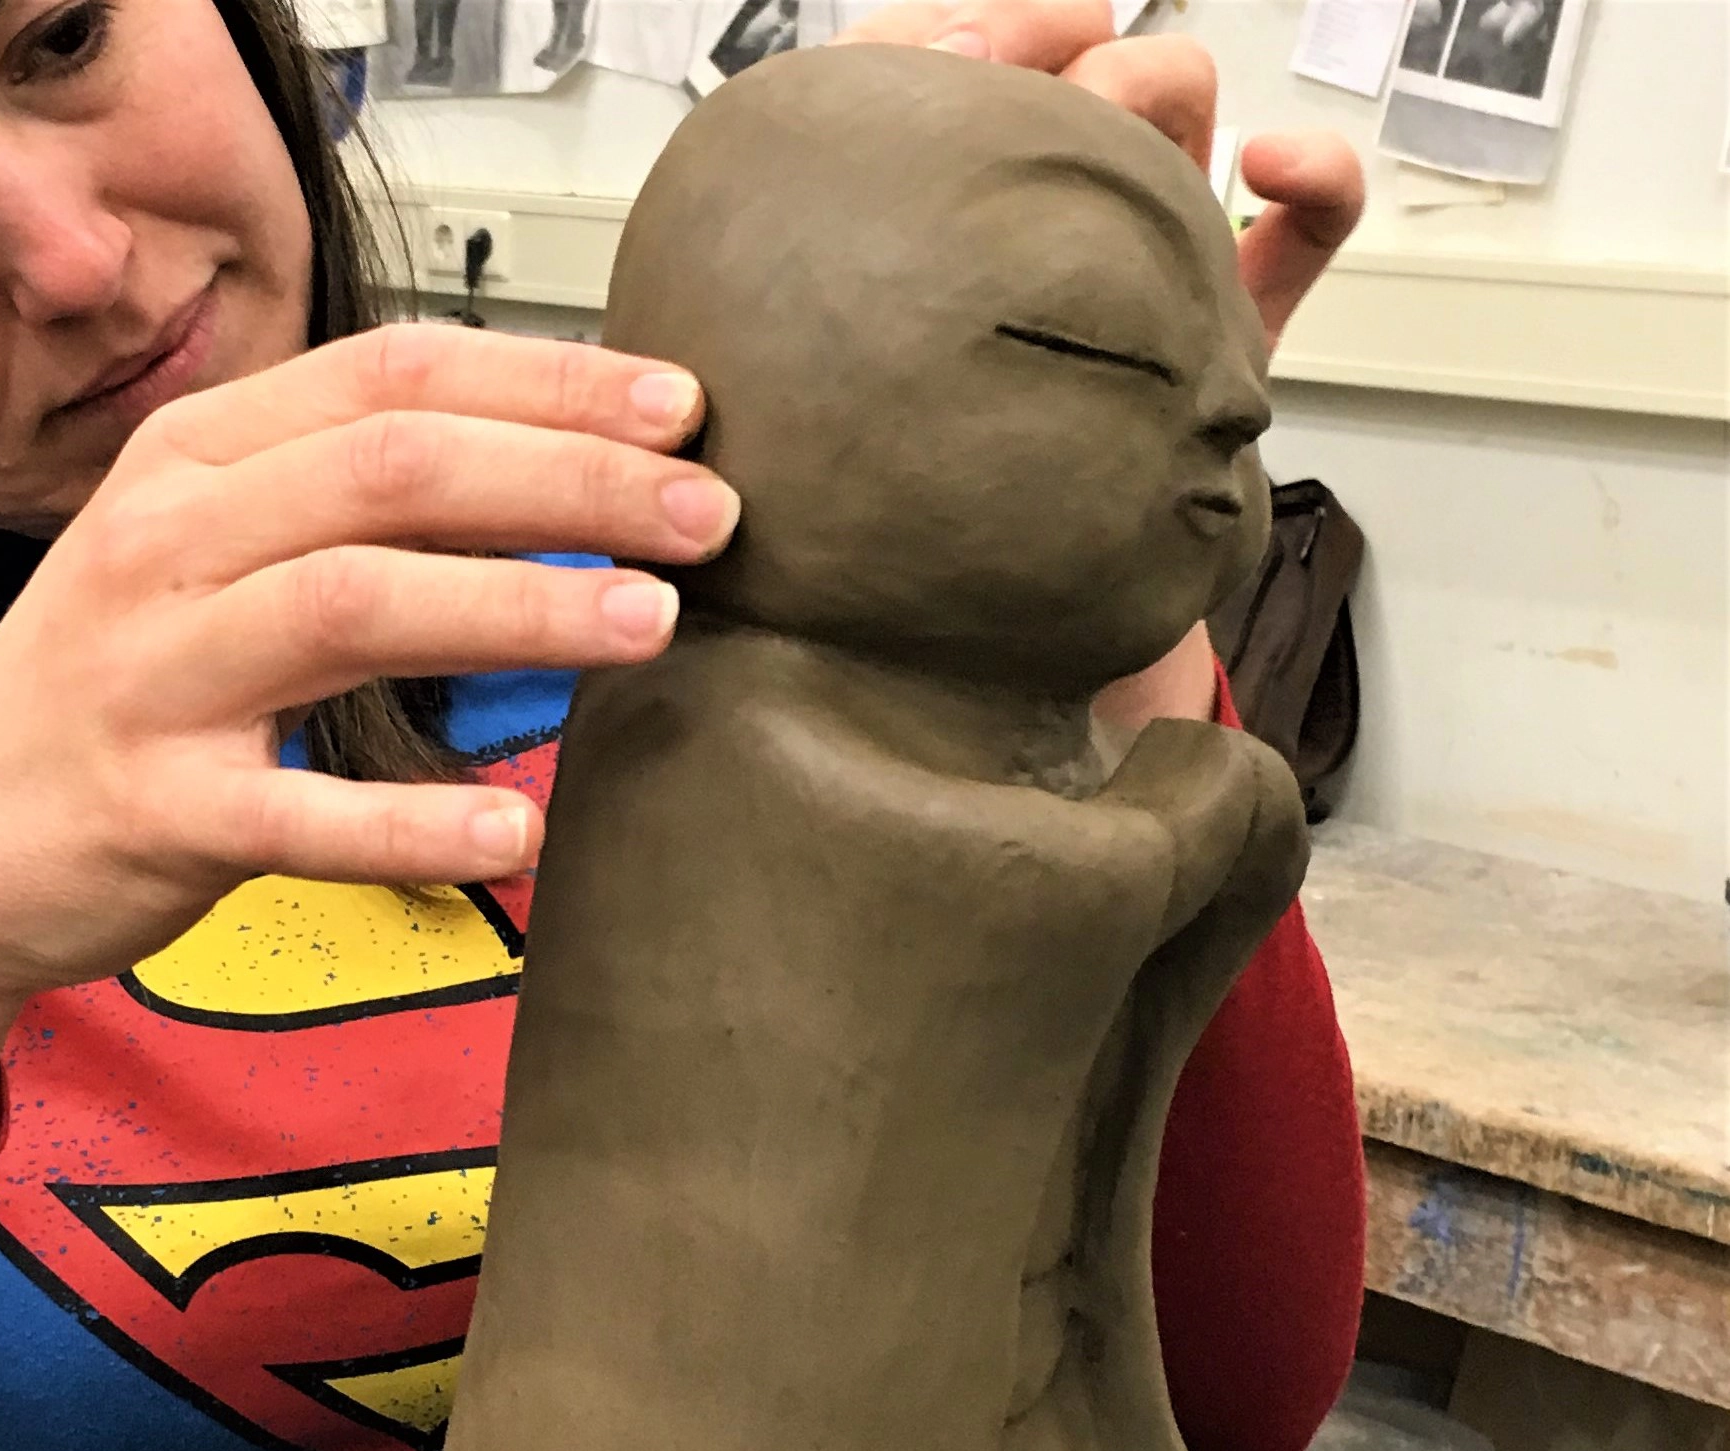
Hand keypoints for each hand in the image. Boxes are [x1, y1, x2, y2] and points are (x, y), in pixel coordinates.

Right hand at [0, 325, 731, 1151]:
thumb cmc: (113, 691)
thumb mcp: (198, 550)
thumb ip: (338, 498)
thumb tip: (550, 466)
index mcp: (192, 457)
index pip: (392, 376)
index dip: (548, 382)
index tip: (681, 409)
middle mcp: (165, 542)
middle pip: (394, 471)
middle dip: (570, 482)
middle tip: (710, 516)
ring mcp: (152, 674)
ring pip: (355, 603)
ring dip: (520, 607)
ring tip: (653, 626)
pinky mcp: (152, 810)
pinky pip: (300, 813)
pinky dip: (413, 822)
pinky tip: (518, 832)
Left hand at [832, 2, 1363, 726]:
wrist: (964, 712)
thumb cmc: (873, 580)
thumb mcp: (807, 431)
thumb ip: (820, 300)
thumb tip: (881, 162)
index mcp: (909, 253)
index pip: (925, 90)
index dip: (954, 40)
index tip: (963, 48)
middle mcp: (1016, 260)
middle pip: (1054, 91)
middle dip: (1057, 61)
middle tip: (1050, 93)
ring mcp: (1127, 294)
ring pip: (1170, 129)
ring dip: (1166, 90)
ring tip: (1143, 121)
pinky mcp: (1221, 346)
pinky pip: (1294, 239)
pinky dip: (1313, 180)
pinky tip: (1283, 165)